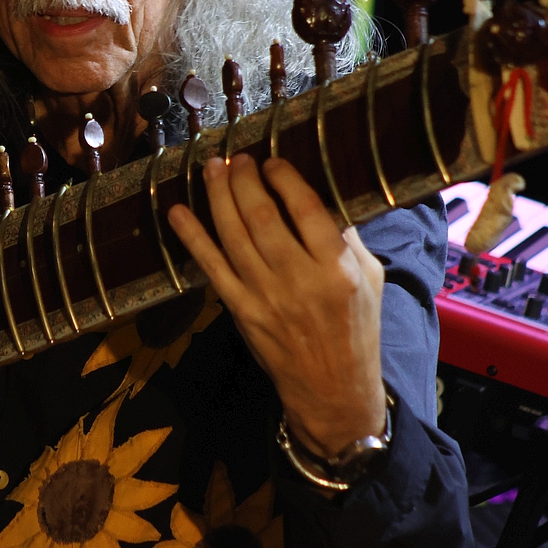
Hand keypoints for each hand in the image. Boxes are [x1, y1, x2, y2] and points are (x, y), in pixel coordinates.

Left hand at [168, 155, 385, 458]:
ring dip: (218, 197)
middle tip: (236, 158)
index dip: (283, 179)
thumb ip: (346, 237)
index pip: (306, 210)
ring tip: (211, 168)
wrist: (333, 389)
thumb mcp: (369, 278)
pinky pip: (211, 267)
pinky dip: (192, 238)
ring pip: (234, 236)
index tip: (271, 161)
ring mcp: (265, 296)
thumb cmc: (356, 328)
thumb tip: (319, 192)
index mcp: (337, 268)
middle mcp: (299, 279)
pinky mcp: (241, 310)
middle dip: (244, 181)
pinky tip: (178, 212)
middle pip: (262, 218)